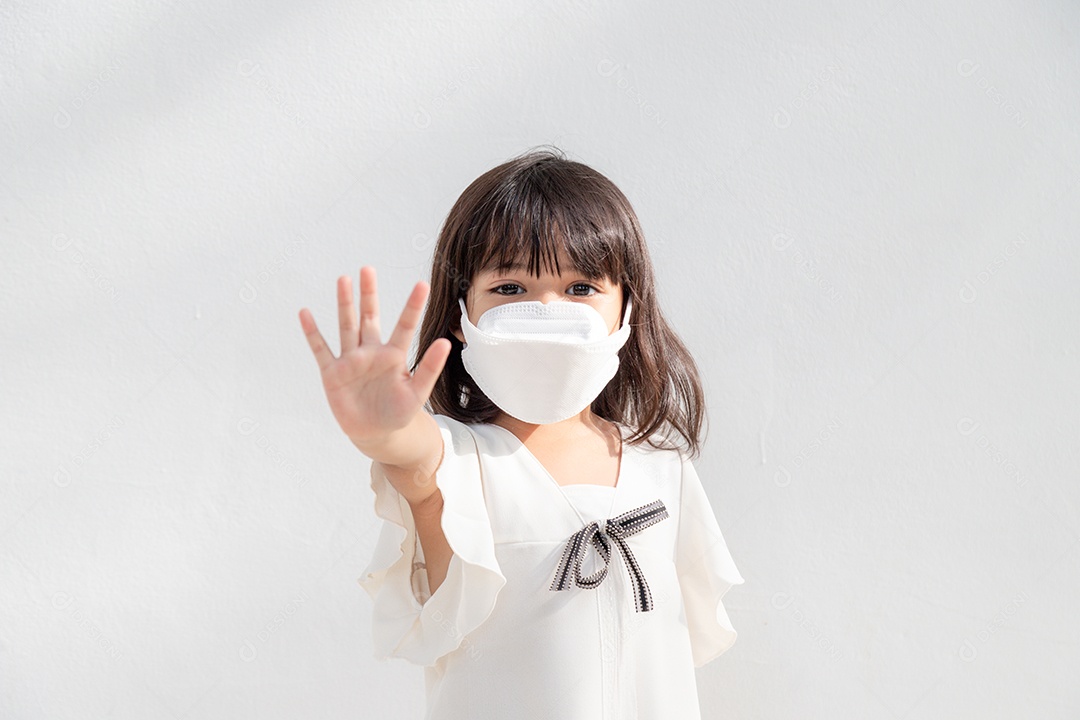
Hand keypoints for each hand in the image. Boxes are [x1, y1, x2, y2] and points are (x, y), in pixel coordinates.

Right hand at [298, 266, 450, 449]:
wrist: (377, 434)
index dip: (413, 306)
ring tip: (343, 280)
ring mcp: (351, 361)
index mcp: (394, 355)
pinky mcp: (333, 374)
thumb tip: (446, 343)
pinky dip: (313, 333)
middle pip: (370, 317)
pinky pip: (321, 350)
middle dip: (369, 294)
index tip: (422, 284)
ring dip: (345, 304)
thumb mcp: (417, 392)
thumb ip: (429, 368)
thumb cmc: (399, 412)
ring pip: (347, 327)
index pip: (405, 325)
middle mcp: (372, 352)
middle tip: (367, 269)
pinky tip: (305, 313)